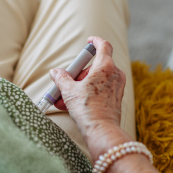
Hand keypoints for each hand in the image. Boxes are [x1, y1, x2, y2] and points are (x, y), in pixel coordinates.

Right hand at [49, 37, 129, 156]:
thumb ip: (61, 78)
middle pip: (96, 66)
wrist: (101, 131)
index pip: (104, 46)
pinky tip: (71, 105)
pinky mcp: (116, 98)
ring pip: (96, 80)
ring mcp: (117, 87)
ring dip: (80, 87)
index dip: (95, 42)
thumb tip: (55, 72)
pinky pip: (100, 91)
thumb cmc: (87, 109)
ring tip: (64, 98)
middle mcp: (115, 74)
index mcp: (106, 66)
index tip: (89, 42)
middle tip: (67, 83)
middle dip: (79, 74)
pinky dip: (87, 94)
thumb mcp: (69, 91)